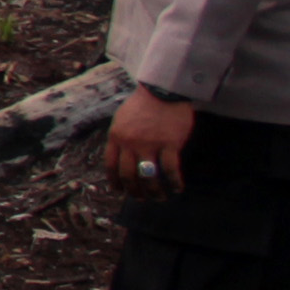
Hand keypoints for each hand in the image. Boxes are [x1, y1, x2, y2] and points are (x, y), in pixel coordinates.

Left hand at [106, 86, 199, 203]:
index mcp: (116, 137)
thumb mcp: (122, 120)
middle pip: (128, 176)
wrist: (163, 91)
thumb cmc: (143, 105)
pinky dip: (174, 182)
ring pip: (148, 177)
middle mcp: (130, 144)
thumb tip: (121, 158)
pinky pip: (170, 170)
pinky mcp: (169, 144)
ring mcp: (149, 145)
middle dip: (134, 191)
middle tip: (141, 199)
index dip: (115, 182)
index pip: (111, 166)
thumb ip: (120, 139)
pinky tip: (177, 188)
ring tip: (160, 197)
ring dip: (154, 191)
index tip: (120, 191)